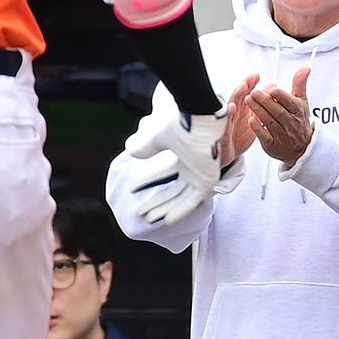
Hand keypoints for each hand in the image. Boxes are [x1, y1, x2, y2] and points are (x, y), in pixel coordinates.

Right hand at [125, 101, 227, 224]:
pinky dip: (180, 211)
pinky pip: (193, 202)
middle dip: (156, 202)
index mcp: (184, 158)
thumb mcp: (159, 138)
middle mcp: (193, 169)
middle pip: (172, 191)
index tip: (132, 189)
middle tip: (139, 212)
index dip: (148, 182)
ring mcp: (201, 176)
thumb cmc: (182, 124)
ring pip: (181, 199)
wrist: (199, 118)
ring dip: (165, 209)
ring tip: (148, 218)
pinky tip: (166, 220)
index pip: (163, 175)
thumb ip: (147, 147)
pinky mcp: (208, 182)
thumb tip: (131, 151)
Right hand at [219, 73, 261, 167]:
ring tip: (242, 88)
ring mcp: (226, 124)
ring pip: (230, 108)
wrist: (227, 154)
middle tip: (250, 79)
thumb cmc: (237, 135)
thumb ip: (258, 104)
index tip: (256, 75)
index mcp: (239, 110)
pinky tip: (232, 108)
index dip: (249, 85)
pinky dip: (227, 116)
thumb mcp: (249, 119)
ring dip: (236, 97)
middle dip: (243, 88)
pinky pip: (224, 124)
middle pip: (236, 99)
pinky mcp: (222, 135)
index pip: (244, 95)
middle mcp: (231, 114)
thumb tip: (270, 86)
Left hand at [246, 66, 312, 166]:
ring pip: (270, 122)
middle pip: (277, 112)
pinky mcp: (272, 144)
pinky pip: (265, 137)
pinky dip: (258, 129)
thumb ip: (300, 84)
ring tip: (248, 100)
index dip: (281, 96)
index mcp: (297, 111)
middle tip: (253, 92)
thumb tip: (306, 67)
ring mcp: (281, 135)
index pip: (290, 102)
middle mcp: (290, 123)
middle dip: (265, 102)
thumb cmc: (299, 119)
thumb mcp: (302, 101)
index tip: (272, 88)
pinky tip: (250, 120)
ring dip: (258, 111)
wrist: (302, 148)